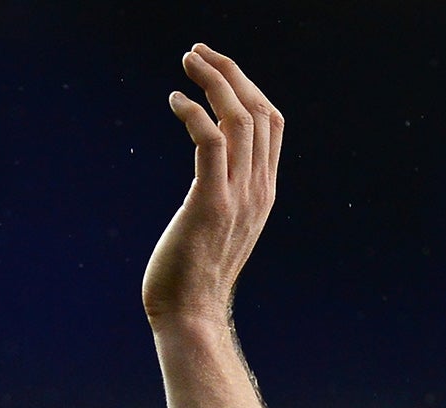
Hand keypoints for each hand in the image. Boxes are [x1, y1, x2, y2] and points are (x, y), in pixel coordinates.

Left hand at [142, 45, 283, 327]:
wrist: (191, 317)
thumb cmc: (194, 277)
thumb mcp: (218, 227)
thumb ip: (222, 194)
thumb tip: (208, 172)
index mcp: (264, 193)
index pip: (271, 123)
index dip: (247, 87)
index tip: (217, 69)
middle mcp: (258, 191)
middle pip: (259, 112)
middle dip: (230, 72)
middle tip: (197, 52)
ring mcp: (238, 198)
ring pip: (239, 119)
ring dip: (214, 81)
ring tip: (187, 62)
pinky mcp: (210, 204)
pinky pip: (210, 141)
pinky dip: (194, 112)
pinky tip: (174, 101)